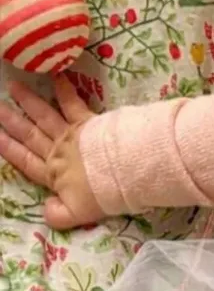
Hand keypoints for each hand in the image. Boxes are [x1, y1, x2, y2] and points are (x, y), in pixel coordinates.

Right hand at [0, 76, 104, 229]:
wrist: (125, 173)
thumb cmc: (103, 195)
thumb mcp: (77, 215)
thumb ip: (58, 215)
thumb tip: (45, 210)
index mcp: (54, 175)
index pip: (26, 161)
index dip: (9, 150)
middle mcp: (58, 151)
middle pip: (30, 134)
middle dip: (11, 122)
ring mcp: (72, 134)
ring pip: (45, 115)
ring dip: (29, 101)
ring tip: (13, 86)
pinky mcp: (88, 122)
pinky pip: (73, 103)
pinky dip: (65, 90)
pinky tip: (57, 75)